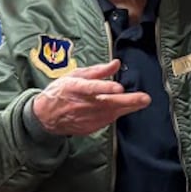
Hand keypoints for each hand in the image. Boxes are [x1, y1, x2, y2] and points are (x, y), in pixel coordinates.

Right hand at [31, 60, 151, 135]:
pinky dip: (117, 114)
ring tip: (142, 101)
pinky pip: (108, 120)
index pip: (92, 88)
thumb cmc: (61, 92)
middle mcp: (82, 104)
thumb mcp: (75, 75)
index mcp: (75, 88)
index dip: (105, 88)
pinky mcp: (90, 128)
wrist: (46, 116)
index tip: (118, 88)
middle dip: (128, 101)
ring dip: (128, 108)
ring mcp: (86, 118)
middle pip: (107, 103)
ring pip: (111, 113)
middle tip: (145, 98)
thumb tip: (116, 63)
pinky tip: (125, 108)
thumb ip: (97, 71)